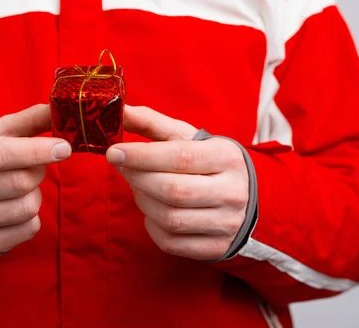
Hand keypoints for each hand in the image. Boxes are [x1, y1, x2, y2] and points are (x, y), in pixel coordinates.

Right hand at [0, 104, 71, 254]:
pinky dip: (32, 217)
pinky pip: (29, 229)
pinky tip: (15, 208)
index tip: (64, 147)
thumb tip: (59, 107)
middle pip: (21, 182)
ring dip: (35, 194)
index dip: (36, 151)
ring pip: (28, 207)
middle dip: (38, 171)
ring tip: (20, 188)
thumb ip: (27, 121)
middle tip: (32, 166)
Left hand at [106, 106, 248, 260]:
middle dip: (137, 178)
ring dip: (143, 201)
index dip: (141, 155)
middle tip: (121, 166)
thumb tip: (119, 110)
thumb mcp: (186, 137)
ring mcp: (226, 224)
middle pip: (172, 190)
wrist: (245, 196)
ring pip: (169, 218)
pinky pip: (170, 242)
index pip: (179, 157)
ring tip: (138, 186)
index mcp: (226, 158)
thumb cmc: (206, 161)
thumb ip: (151, 123)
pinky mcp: (216, 248)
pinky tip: (151, 210)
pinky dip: (151, 226)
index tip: (113, 152)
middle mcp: (232, 193)